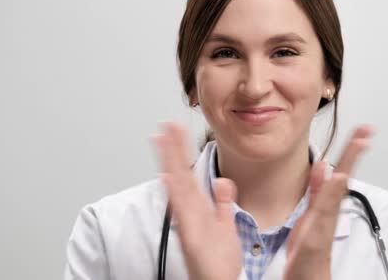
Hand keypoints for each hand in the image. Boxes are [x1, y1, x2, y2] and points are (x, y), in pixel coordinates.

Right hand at [151, 122, 241, 279]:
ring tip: (162, 138)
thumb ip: (223, 203)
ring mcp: (190, 224)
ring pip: (178, 188)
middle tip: (166, 124)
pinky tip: (168, 178)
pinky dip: (175, 197)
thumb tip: (222, 181)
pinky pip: (183, 214)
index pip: (188, 174)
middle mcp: (192, 214)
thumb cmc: (222, 262)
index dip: (180, 152)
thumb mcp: (225, 226)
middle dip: (172, 150)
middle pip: (179, 176)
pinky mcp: (192, 238)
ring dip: (169, 163)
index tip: (175, 130)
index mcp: (200, 210)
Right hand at [283, 125, 372, 279]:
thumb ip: (326, 199)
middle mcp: (330, 204)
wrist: (306, 277)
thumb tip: (336, 171)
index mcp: (331, 203)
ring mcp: (323, 210)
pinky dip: (321, 177)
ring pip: (335, 178)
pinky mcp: (314, 217)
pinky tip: (321, 169)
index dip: (353, 151)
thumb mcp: (318, 225)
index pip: (345, 171)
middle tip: (365, 129)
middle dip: (353, 149)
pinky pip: (320, 191)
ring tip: (353, 141)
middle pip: (343, 171)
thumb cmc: (311, 259)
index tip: (363, 132)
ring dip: (344, 158)